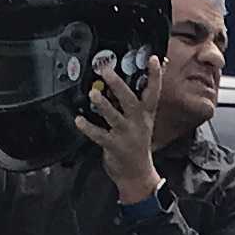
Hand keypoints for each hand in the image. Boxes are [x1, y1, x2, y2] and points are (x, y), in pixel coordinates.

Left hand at [74, 51, 170, 203]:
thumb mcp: (141, 123)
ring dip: (103, 105)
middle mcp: (138, 123)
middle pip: (131, 100)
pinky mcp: (114, 146)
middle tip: (107, 70)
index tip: (153, 59)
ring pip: (115, 117)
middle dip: (119, 85)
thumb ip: (133, 104)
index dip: (155, 76)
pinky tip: (79, 120)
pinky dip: (88, 128)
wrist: (137, 175)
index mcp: (146, 115)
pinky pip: (99, 135)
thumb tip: (118, 82)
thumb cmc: (136, 145)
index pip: (154, 92)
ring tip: (93, 94)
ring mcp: (126, 135)